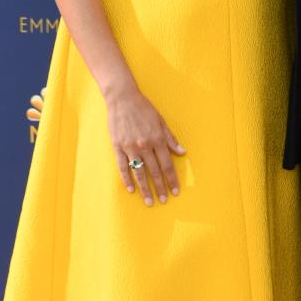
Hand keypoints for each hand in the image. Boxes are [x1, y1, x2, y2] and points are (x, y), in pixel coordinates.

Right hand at [106, 85, 184, 205]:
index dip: (172, 179)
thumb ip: (170, 139)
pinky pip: (123, 167)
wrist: (123, 99)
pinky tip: (131, 189)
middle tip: (164, 201)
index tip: (176, 191)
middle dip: (160, 188)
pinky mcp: (118, 147)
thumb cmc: (144, 109)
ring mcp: (130, 147)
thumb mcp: (161, 122)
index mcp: (157, 139)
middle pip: (155, 171)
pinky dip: (127, 179)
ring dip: (145, 189)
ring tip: (149, 201)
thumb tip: (182, 152)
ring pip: (139, 173)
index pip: (167, 164)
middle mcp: (145, 145)